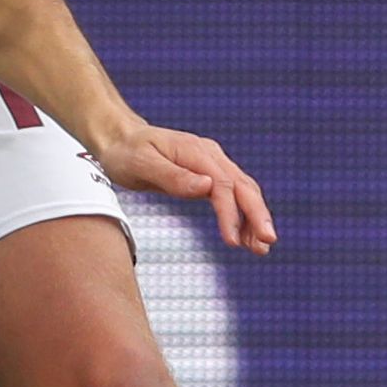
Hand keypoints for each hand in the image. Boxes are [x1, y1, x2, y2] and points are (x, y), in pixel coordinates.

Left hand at [86, 121, 275, 253]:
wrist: (119, 138)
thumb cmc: (125, 151)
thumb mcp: (141, 164)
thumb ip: (172, 176)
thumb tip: (206, 187)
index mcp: (195, 151)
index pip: (223, 185)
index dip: (230, 214)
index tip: (232, 241)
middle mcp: (210, 155)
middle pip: (243, 186)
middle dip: (257, 216)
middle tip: (266, 243)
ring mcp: (212, 164)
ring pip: (243, 192)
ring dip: (254, 219)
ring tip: (260, 248)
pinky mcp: (209, 175)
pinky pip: (232, 196)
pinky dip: (242, 216)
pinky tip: (246, 237)